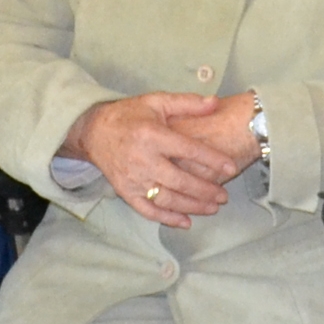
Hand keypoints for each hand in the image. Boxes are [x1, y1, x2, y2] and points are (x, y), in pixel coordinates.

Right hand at [68, 91, 243, 226]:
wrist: (93, 131)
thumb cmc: (129, 115)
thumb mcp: (156, 101)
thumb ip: (187, 103)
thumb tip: (216, 102)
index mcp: (152, 135)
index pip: (188, 150)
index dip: (212, 160)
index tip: (231, 167)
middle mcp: (142, 159)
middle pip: (180, 180)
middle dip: (205, 190)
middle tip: (224, 196)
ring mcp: (133, 178)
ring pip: (167, 199)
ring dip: (192, 206)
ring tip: (212, 208)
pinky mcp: (125, 191)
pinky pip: (148, 210)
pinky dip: (167, 219)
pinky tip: (186, 222)